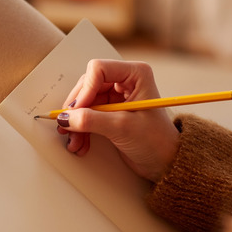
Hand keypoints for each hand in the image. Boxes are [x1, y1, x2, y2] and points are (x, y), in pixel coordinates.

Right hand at [57, 59, 179, 181]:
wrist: (165, 162)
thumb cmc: (157, 141)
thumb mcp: (122, 128)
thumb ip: (92, 120)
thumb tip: (66, 118)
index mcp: (135, 74)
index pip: (99, 69)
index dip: (85, 90)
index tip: (77, 110)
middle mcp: (124, 81)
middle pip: (87, 85)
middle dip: (77, 109)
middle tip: (68, 126)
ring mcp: (116, 97)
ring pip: (84, 102)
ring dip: (76, 122)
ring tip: (74, 140)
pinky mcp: (110, 112)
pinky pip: (87, 115)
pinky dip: (81, 128)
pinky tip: (80, 142)